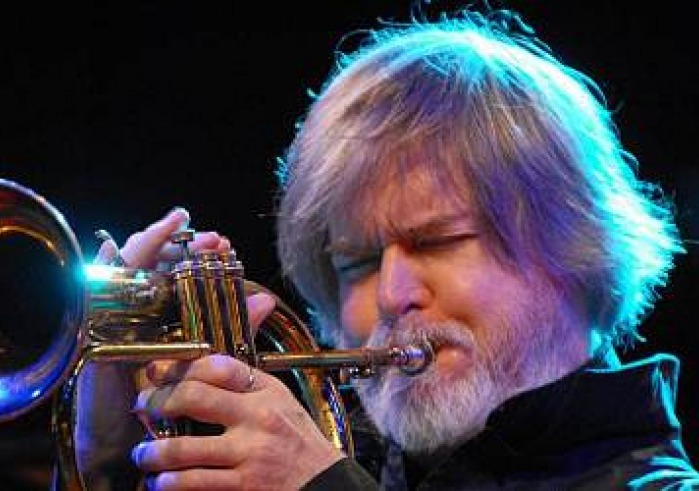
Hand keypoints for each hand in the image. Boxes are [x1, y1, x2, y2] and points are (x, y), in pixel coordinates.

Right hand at [75, 207, 232, 488]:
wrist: (132, 433)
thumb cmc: (170, 392)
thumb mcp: (210, 354)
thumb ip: (236, 325)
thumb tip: (266, 298)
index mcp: (169, 305)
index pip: (182, 266)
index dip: (200, 250)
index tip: (225, 243)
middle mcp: (142, 303)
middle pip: (156, 259)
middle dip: (181, 241)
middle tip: (210, 237)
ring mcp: (118, 312)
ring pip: (128, 266)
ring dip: (151, 244)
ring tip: (172, 228)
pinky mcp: (99, 327)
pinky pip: (96, 293)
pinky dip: (103, 269)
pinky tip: (112, 250)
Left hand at [129, 293, 344, 489]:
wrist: (324, 483)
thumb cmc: (297, 440)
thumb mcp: (280, 398)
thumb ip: (248, 374)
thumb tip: (254, 306)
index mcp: (266, 391)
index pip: (217, 366)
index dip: (178, 366)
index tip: (155, 370)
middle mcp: (258, 417)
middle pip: (193, 397)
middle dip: (156, 402)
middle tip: (142, 407)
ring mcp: (250, 453)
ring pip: (184, 448)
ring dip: (153, 452)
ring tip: (144, 454)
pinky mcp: (244, 485)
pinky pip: (194, 482)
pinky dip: (169, 482)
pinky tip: (162, 481)